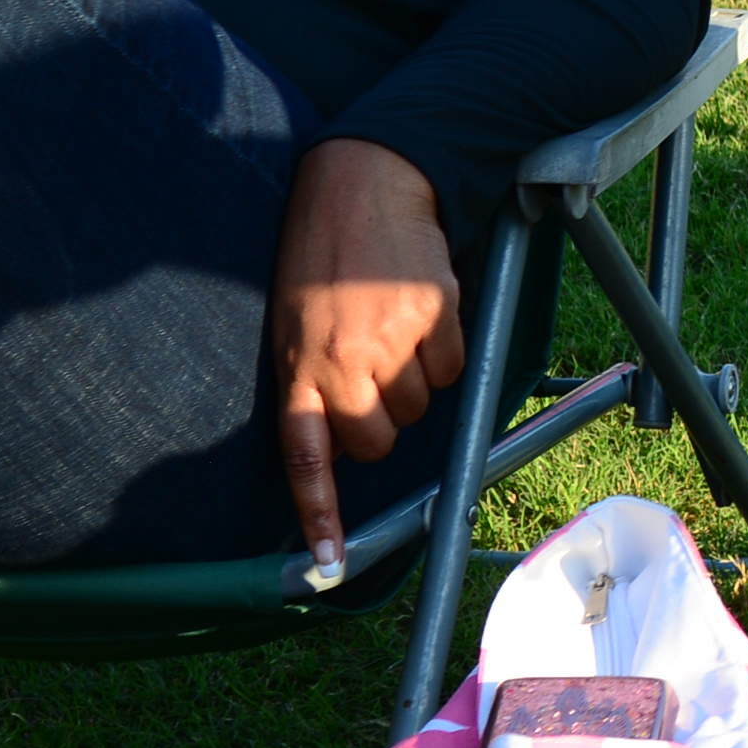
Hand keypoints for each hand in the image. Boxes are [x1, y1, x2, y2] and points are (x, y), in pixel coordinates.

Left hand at [270, 139, 467, 574]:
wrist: (364, 184)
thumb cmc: (321, 258)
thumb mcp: (293, 322)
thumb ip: (313, 377)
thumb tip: (353, 433)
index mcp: (297, 369)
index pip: (307, 459)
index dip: (320, 515)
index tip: (328, 564)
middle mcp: (343, 363)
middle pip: (379, 440)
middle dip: (385, 421)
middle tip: (376, 378)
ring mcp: (391, 341)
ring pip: (422, 404)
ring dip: (417, 381)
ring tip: (396, 332)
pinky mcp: (435, 317)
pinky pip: (454, 367)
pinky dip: (448, 351)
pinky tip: (425, 315)